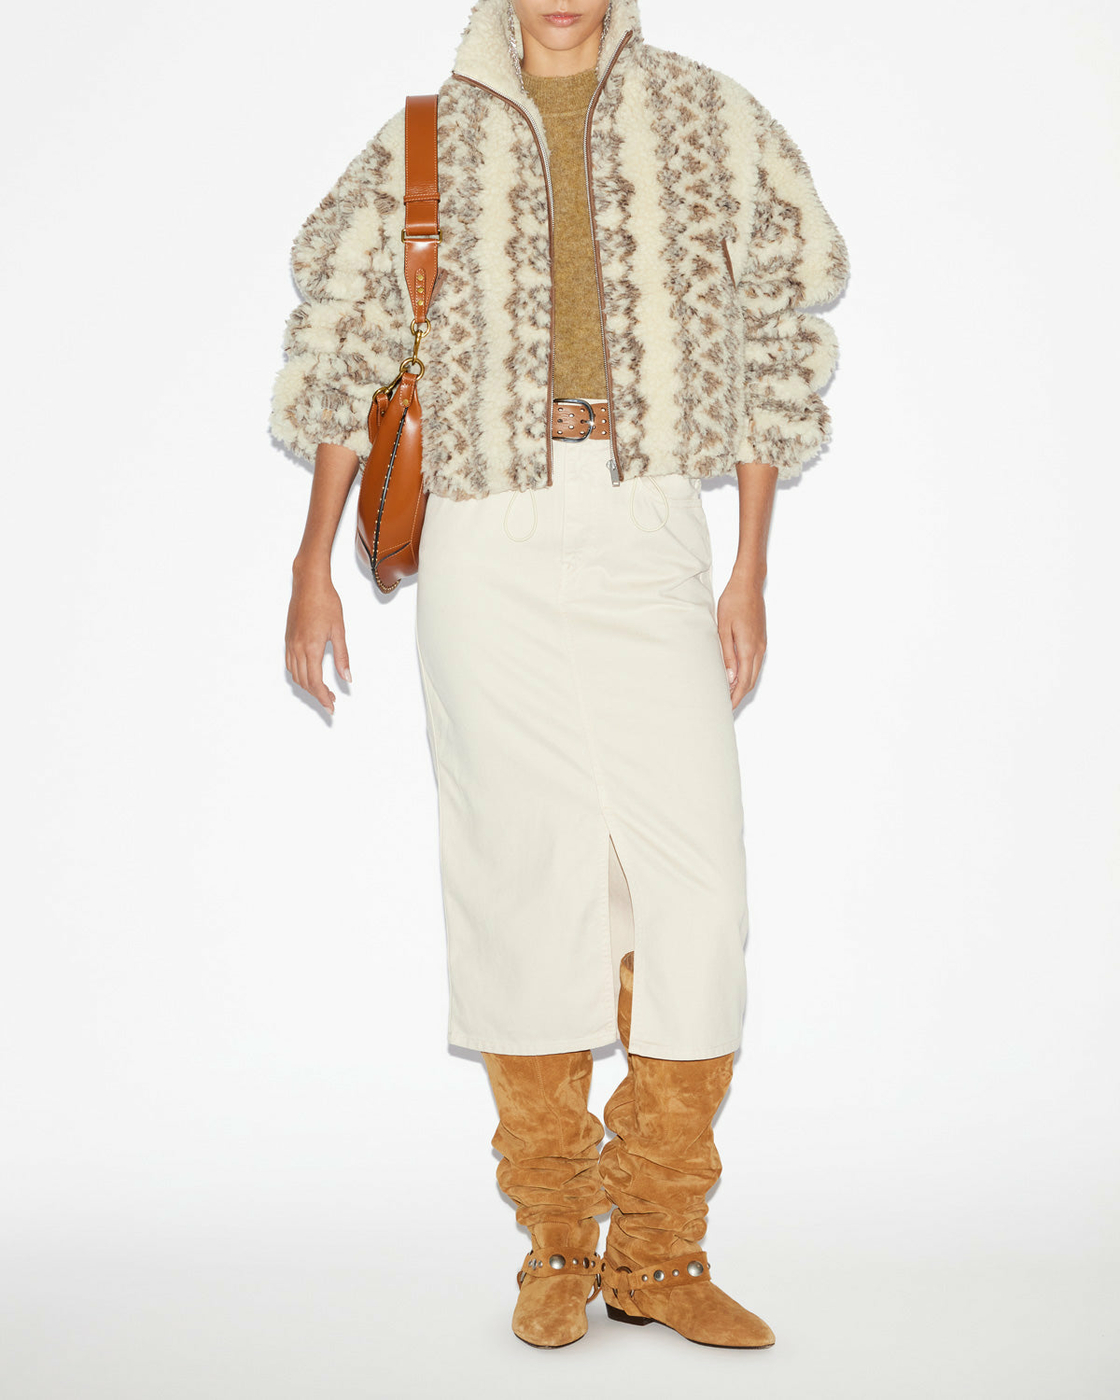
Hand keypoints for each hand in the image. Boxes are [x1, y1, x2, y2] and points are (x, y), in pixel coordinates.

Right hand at [285, 562, 350, 713]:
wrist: (309, 584)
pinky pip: (290, 664)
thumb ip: (342, 657)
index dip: (323, 697)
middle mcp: (297, 648)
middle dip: (317, 695)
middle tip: (331, 701)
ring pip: (295, 675)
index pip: (315, 682)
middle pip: (304, 682)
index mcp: (311, 648)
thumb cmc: (326, 603)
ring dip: (308, 686)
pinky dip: (299, 674)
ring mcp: (290, 644)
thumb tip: (347, 678)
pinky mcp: (288, 639)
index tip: (331, 707)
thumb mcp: (339, 630)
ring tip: (322, 690)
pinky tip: (309, 674)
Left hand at [717, 571, 765, 707]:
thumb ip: (727, 655)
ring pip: (754, 673)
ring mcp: (762, 645)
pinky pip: (755, 663)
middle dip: (739, 696)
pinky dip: (746, 674)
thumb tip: (730, 678)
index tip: (726, 709)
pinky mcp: (760, 640)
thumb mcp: (723, 629)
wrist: (748, 584)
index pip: (743, 682)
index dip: (735, 698)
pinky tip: (735, 675)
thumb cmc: (733, 602)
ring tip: (728, 694)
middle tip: (725, 706)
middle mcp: (758, 649)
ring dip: (743, 686)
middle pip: (751, 681)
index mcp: (748, 648)